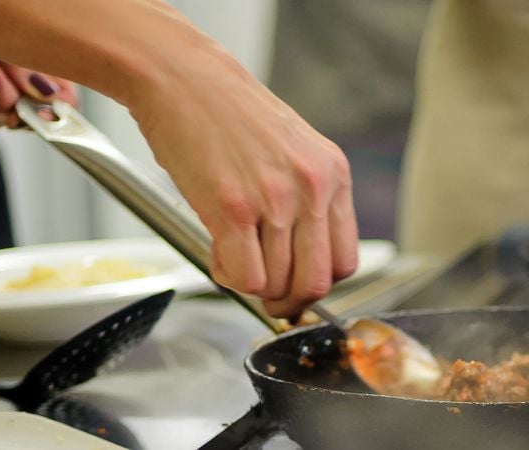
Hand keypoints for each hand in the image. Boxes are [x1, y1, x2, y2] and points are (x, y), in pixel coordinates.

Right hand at [124, 64, 359, 317]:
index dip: (318, 284)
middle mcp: (312, 188)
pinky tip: (218, 254)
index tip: (297, 286)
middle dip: (289, 301)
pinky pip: (243, 276)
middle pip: (316, 282)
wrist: (183, 78)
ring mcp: (273, 199)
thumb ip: (306, 198)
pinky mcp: (231, 208)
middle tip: (267, 298)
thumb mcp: (293, 149)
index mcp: (333, 175)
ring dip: (252, 286)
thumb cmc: (228, 114)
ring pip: (276, 283)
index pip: (345, 260)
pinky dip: (228, 278)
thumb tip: (302, 257)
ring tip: (233, 259)